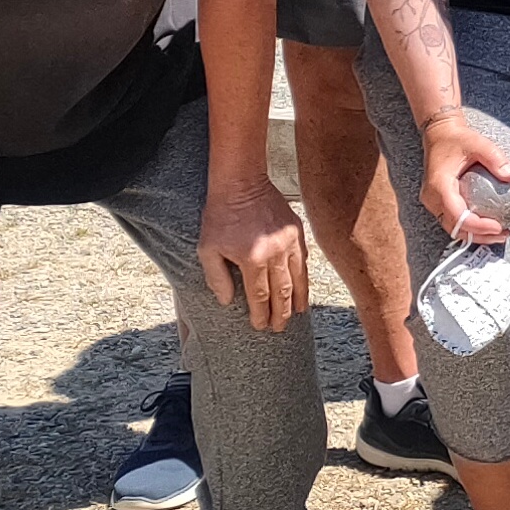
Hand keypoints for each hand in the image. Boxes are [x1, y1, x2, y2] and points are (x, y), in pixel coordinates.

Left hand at [197, 172, 310, 330]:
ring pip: (298, 278)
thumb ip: (216, 277)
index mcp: (253, 260)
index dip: (261, 314)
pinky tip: (301, 286)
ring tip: (296, 313)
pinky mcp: (296, 230)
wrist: (241, 182)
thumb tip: (227, 301)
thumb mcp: (207, 248)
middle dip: (281, 314)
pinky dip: (303, 276)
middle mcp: (276, 253)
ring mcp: (290, 242)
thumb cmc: (220, 215)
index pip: (260, 296)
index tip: (260, 326)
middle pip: (282, 292)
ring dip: (298, 299)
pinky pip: (303, 259)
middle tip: (279, 328)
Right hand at [421, 111, 509, 243]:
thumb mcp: (478, 143)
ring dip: (475, 235)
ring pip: (453, 228)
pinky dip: (470, 226)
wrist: (439, 135)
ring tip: (498, 233)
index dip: (478, 226)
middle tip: (503, 233)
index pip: (458, 215)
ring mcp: (432, 202)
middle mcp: (432, 198)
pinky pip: (453, 220)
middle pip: (455, 228)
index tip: (497, 226)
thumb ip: (495, 158)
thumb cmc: (456, 139)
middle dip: (480, 236)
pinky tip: (487, 223)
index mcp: (439, 186)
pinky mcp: (438, 202)